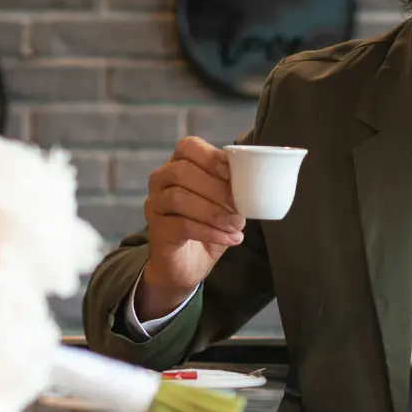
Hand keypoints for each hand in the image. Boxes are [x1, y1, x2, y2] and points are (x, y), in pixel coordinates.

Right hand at [138, 137, 244, 317]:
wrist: (187, 264)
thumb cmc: (208, 226)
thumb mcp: (225, 204)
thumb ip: (234, 188)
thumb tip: (257, 181)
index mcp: (179, 165)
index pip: (188, 146)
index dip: (211, 157)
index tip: (233, 174)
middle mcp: (161, 180)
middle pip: (182, 171)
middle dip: (215, 188)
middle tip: (239, 205)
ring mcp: (154, 204)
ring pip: (179, 198)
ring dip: (214, 212)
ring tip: (237, 225)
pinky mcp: (156, 230)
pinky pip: (181, 225)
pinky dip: (209, 232)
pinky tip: (228, 239)